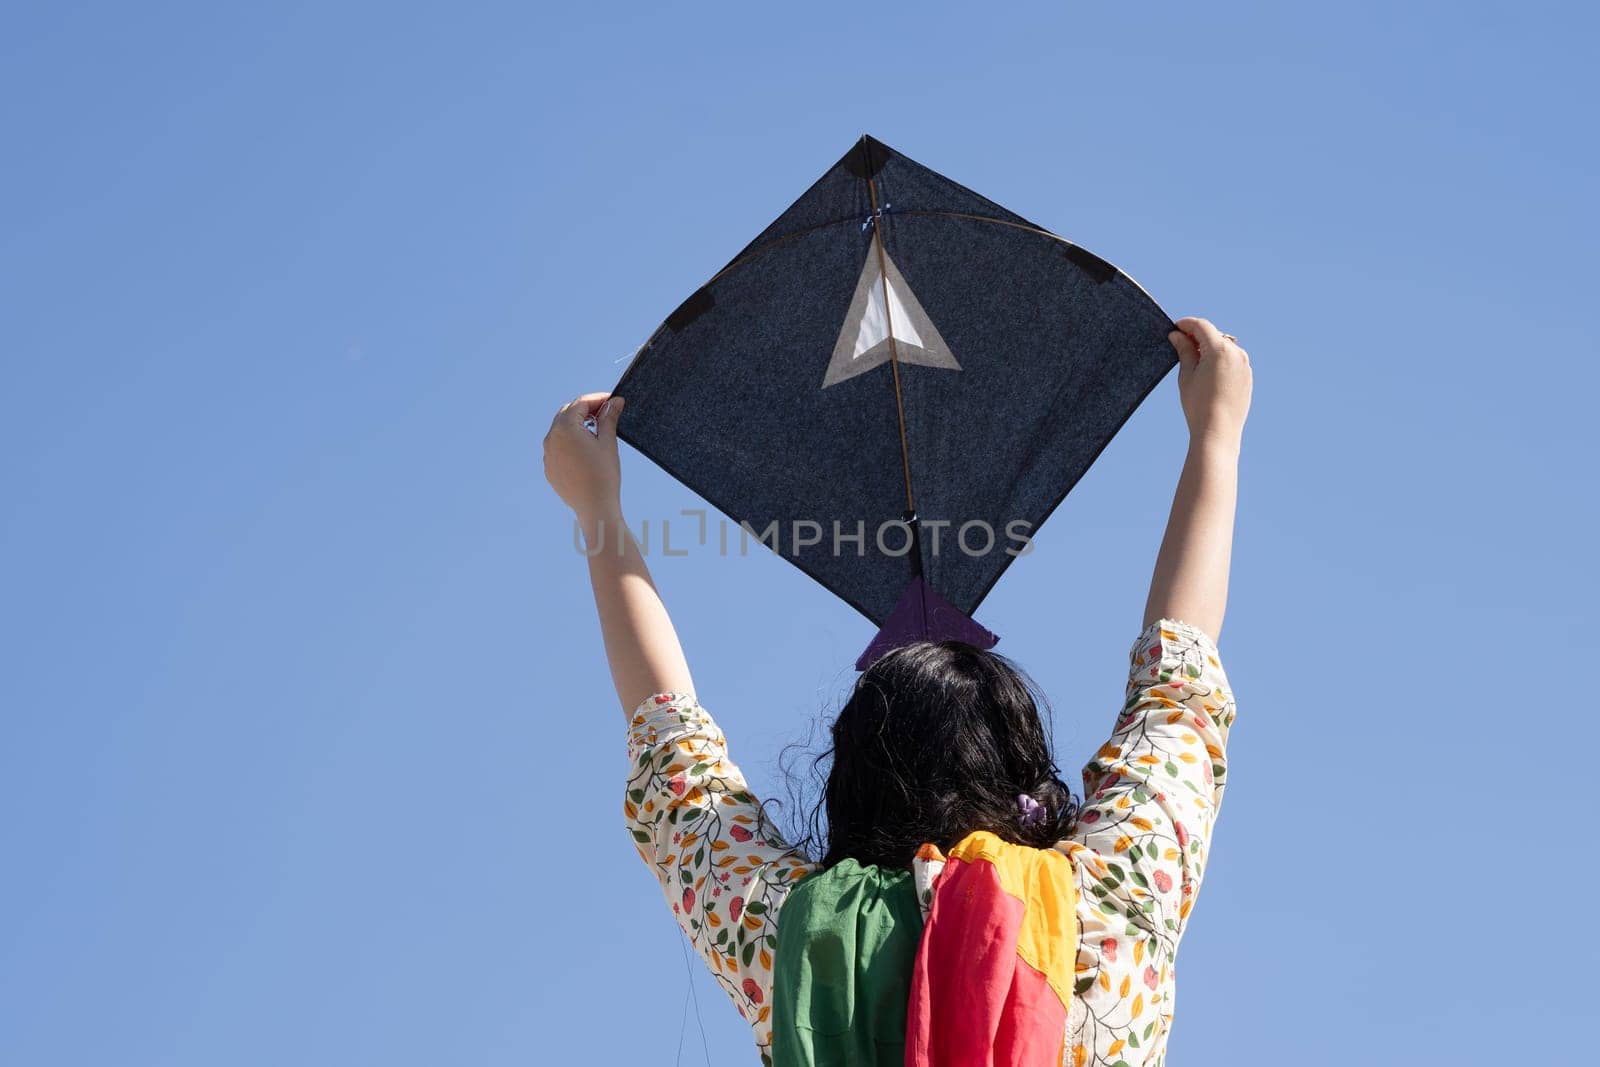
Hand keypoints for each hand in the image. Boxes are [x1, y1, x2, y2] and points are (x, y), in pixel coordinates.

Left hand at [543, 392, 623, 519]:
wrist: (594, 507)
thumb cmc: (604, 474)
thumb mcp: (608, 442)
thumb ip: (608, 417)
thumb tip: (615, 401)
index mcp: (565, 428)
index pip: (580, 403)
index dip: (598, 399)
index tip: (612, 401)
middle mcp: (551, 438)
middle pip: (567, 413)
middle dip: (585, 410)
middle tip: (605, 412)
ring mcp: (548, 454)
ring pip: (560, 430)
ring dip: (577, 425)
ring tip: (596, 430)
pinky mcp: (549, 467)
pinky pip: (558, 447)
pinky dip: (570, 442)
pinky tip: (585, 449)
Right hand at [1168, 317, 1251, 446]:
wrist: (1218, 431)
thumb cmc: (1198, 404)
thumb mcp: (1186, 375)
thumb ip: (1184, 350)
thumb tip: (1177, 335)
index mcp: (1219, 349)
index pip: (1202, 326)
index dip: (1186, 324)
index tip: (1175, 327)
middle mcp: (1236, 353)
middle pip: (1214, 335)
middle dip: (1197, 336)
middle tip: (1180, 343)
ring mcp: (1245, 365)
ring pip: (1224, 347)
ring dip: (1209, 347)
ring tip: (1193, 359)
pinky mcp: (1247, 377)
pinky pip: (1232, 360)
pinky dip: (1219, 359)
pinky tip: (1207, 372)